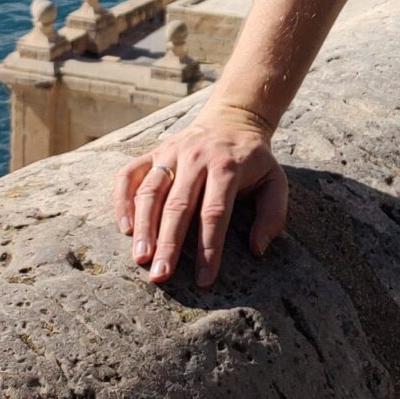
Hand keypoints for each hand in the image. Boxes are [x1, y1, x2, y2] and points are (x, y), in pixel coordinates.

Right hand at [114, 100, 288, 287]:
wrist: (232, 119)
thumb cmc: (253, 160)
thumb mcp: (276, 180)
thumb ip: (273, 214)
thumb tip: (257, 249)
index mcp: (228, 166)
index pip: (215, 213)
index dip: (209, 248)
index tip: (203, 279)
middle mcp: (196, 158)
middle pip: (178, 205)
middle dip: (169, 244)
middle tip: (160, 277)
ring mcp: (171, 152)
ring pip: (151, 191)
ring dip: (144, 227)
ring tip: (140, 258)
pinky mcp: (153, 151)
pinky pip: (130, 175)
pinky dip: (123, 200)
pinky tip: (125, 228)